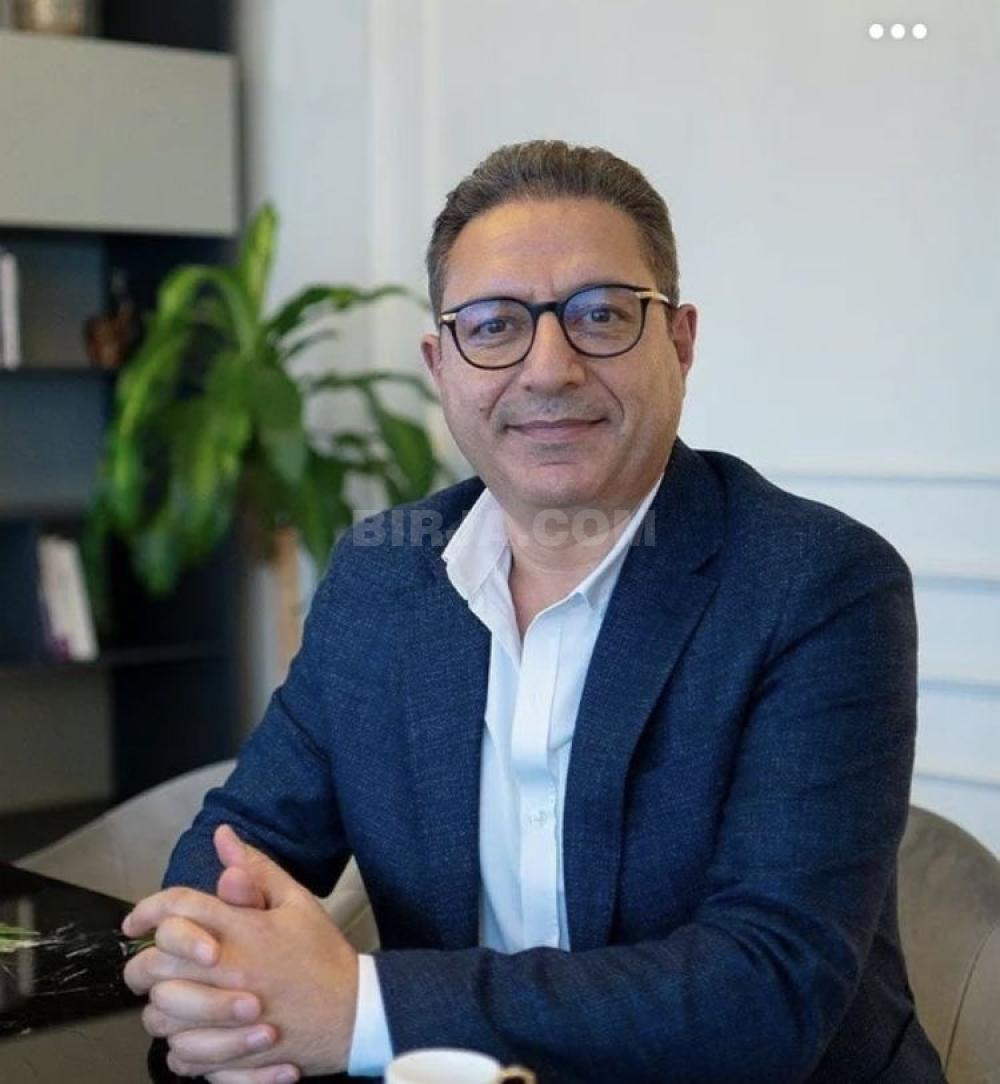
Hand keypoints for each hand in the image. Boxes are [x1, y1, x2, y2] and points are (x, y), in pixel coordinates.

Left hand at [123, 825, 358, 1080]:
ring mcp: (226, 1019)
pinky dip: (180, 1048)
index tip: (134, 921)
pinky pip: (180, 1057)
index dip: (146, 910)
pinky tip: (194, 1034)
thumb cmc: (322, 956)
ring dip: (160, 1008)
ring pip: (158, 1017)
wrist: (355, 1013)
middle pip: (152, 966)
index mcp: (241, 931)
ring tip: (175, 1000)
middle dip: (142, 963)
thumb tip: (223, 836)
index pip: (176, 910)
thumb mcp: (296, 902)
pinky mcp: (231, 1056)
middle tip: (150, 963)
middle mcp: (228, 972)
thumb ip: (255, 869)